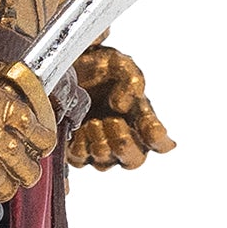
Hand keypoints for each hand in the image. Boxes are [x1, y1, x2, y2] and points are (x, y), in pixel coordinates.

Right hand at [0, 61, 60, 207]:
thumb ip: (7, 107)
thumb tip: (18, 118)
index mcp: (10, 113)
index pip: (42, 139)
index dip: (44, 146)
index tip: (41, 148)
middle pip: (26, 167)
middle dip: (28, 174)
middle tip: (27, 174)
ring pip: (1, 183)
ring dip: (5, 189)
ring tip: (5, 188)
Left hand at [67, 43, 173, 169]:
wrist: (66, 68)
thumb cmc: (99, 69)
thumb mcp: (119, 64)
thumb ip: (130, 81)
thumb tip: (122, 105)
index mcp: (142, 121)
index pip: (160, 142)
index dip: (158, 140)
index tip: (151, 127)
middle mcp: (124, 139)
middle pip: (134, 160)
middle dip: (124, 143)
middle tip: (113, 122)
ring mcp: (99, 148)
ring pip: (105, 163)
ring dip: (100, 143)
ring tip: (93, 122)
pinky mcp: (75, 150)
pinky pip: (79, 158)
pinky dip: (80, 144)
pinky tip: (78, 128)